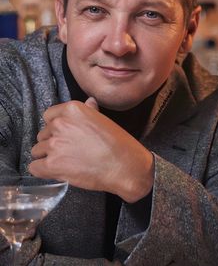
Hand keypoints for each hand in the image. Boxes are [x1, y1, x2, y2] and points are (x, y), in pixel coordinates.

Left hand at [28, 98, 153, 202]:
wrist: (124, 166)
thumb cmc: (118, 143)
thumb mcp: (104, 119)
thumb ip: (90, 110)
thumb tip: (89, 102)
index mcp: (72, 109)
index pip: (49, 116)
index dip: (55, 127)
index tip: (64, 135)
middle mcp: (60, 124)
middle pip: (43, 134)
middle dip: (52, 142)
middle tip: (67, 151)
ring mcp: (54, 144)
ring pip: (37, 151)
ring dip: (47, 157)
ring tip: (63, 163)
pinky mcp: (52, 165)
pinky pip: (34, 167)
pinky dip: (42, 171)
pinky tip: (55, 172)